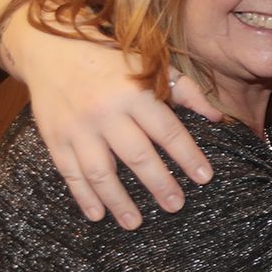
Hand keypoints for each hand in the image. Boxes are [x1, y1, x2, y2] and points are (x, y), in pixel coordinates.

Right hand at [7, 24, 221, 227]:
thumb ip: (187, 92)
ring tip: (136, 223)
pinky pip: (70, 173)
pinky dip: (83, 196)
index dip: (188, 155)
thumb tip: (219, 117)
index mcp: (134, 93)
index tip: (204, 177)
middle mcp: (105, 112)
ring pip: (101, 171)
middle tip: (176, 206)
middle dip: (158, 184)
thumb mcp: (151, 67)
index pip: (167, 130)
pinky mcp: (54, 137)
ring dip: (118, 201)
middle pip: (137, 155)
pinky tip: (98, 215)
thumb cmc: (112, 60)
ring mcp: (77, 127)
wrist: (52, 48)